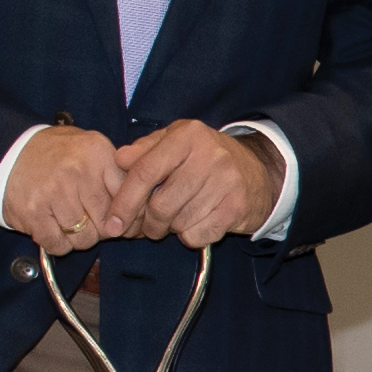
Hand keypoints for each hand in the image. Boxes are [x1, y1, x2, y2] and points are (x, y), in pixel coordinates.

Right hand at [1, 124, 124, 254]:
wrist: (6, 153)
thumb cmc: (55, 154)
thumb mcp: (89, 149)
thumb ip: (115, 172)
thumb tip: (144, 205)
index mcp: (97, 153)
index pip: (128, 196)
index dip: (129, 216)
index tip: (124, 223)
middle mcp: (77, 172)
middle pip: (108, 222)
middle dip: (103, 229)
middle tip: (92, 222)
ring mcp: (54, 193)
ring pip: (85, 238)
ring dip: (80, 238)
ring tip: (70, 222)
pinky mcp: (34, 213)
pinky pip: (59, 245)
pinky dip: (59, 244)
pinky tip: (54, 229)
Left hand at [114, 119, 274, 248]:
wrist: (259, 172)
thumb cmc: (206, 158)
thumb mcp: (176, 142)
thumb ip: (146, 149)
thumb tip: (119, 159)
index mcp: (187, 136)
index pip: (144, 172)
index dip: (124, 201)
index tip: (113, 223)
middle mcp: (209, 156)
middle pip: (160, 204)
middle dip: (148, 223)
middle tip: (149, 227)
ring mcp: (226, 182)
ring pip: (178, 222)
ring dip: (171, 228)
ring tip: (179, 217)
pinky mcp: (237, 208)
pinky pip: (198, 234)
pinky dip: (191, 235)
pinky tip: (198, 222)